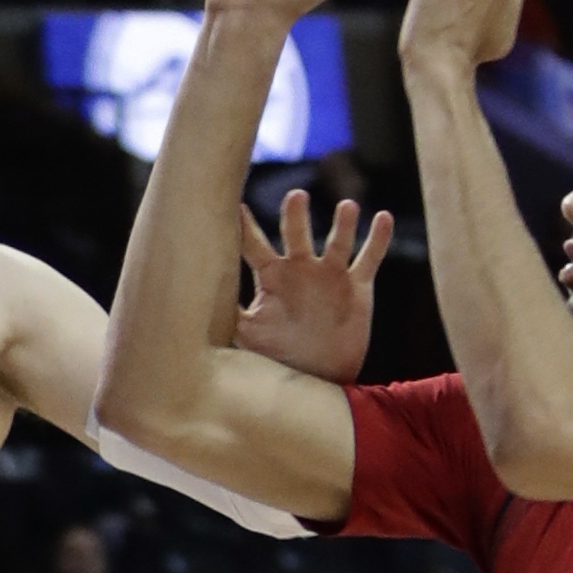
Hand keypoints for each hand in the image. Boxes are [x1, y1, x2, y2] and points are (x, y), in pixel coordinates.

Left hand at [234, 191, 392, 385]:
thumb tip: (190, 311)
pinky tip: (382, 218)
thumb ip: (227, 319)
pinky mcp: (357, 287)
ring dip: (343, 224)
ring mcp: (330, 275)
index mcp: (271, 277)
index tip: (235, 206)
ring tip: (346, 207)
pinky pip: (369, 259)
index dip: (246, 229)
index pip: (254, 247)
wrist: (318, 376)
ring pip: (337, 242)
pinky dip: (377, 240)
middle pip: (296, 236)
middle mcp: (300, 269)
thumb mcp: (249, 337)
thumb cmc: (278, 354)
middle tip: (296, 196)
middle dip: (296, 217)